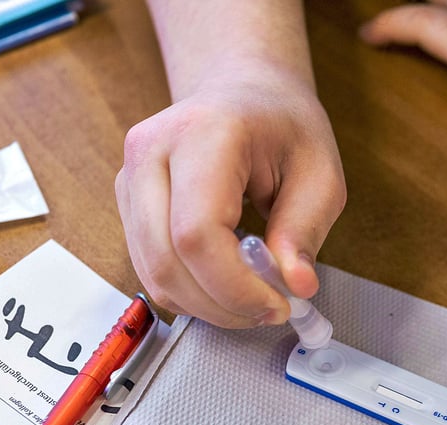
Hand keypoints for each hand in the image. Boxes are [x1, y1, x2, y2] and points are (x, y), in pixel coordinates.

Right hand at [116, 67, 345, 327]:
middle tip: (270, 309)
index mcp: (203, 133)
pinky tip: (226, 281)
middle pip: (167, 260)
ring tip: (253, 295)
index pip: (197, 232)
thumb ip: (305, 231)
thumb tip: (296, 287)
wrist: (243, 93)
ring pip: (154, 273)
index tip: (278, 304)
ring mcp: (129, 176)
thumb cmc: (283, 127)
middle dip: (222, 303)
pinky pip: (150, 269)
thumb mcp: (320, 174)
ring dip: (207, 304)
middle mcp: (150, 151)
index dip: (235, 286)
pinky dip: (191, 292)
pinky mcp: (126, 202)